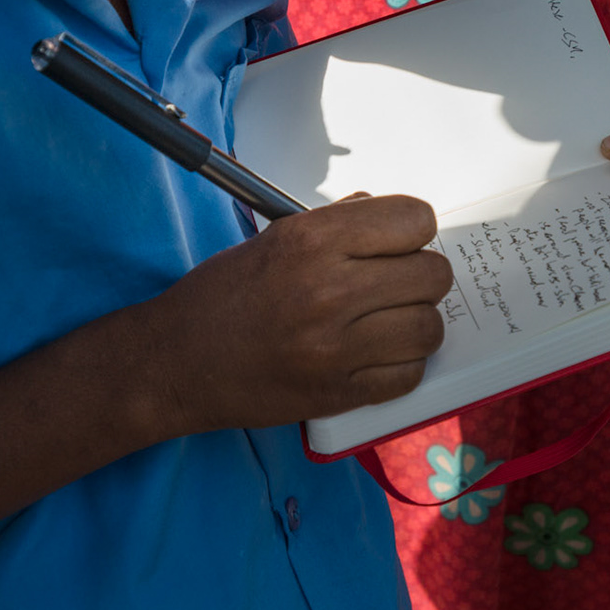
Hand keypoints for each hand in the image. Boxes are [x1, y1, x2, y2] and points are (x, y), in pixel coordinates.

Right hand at [151, 194, 453, 431]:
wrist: (176, 362)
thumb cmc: (221, 298)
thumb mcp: (274, 238)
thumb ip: (337, 224)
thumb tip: (387, 217)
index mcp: (311, 240)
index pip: (414, 220)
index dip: (411, 231)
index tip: (398, 243)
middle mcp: (328, 289)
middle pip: (432, 274)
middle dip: (419, 277)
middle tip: (393, 285)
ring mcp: (336, 347)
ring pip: (428, 328)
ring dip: (415, 324)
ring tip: (386, 323)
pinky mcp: (338, 392)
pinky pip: (409, 374)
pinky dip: (401, 366)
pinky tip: (375, 356)